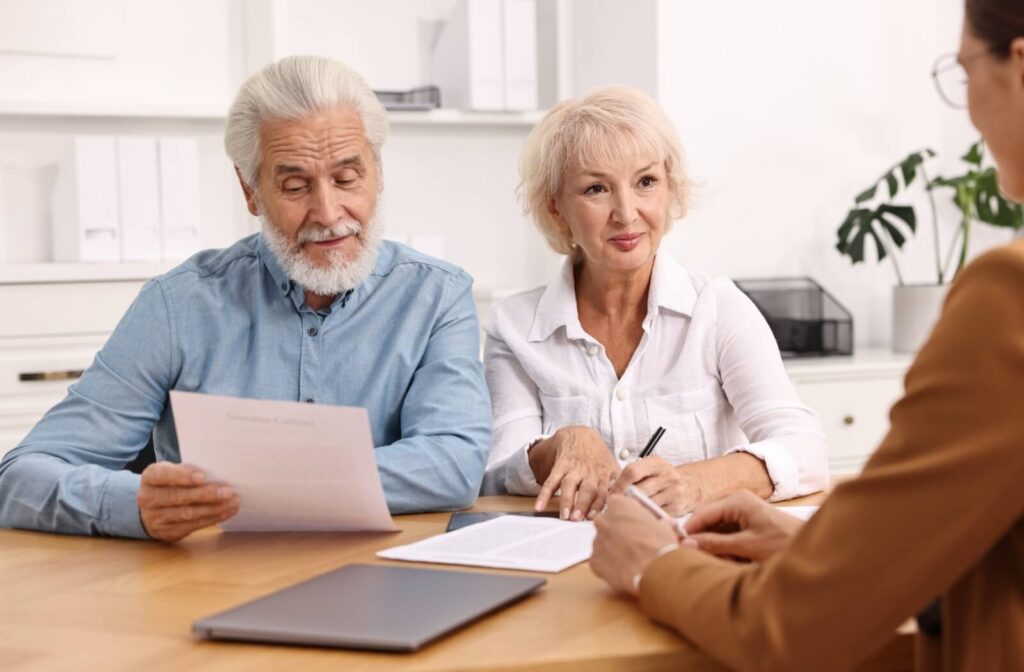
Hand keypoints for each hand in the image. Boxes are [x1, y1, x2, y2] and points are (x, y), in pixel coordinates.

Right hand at [137, 462, 238, 542]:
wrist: (151, 509)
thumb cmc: (169, 483)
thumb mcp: (172, 472)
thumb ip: (188, 471)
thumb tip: (216, 473)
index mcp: (149, 478)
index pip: (163, 475)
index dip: (183, 476)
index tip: (203, 476)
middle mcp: (148, 498)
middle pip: (178, 497)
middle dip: (205, 494)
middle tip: (228, 491)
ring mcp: (155, 518)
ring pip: (186, 514)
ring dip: (213, 508)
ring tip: (232, 502)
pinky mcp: (167, 532)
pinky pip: (192, 526)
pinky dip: (211, 519)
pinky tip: (226, 512)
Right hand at [531, 426, 619, 520]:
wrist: (580, 436)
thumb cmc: (599, 460)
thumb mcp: (613, 469)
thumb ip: (618, 487)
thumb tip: (627, 508)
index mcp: (604, 475)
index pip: (604, 491)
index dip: (600, 504)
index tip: (595, 517)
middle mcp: (589, 472)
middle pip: (587, 489)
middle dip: (582, 504)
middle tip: (577, 519)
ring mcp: (574, 469)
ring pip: (568, 485)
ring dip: (566, 500)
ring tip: (564, 516)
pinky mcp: (560, 466)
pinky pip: (550, 480)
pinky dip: (544, 494)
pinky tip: (539, 506)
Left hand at [591, 494, 681, 595]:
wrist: (654, 570)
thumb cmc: (660, 545)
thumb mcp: (664, 527)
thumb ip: (659, 523)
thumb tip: (666, 524)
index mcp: (619, 505)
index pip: (616, 503)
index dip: (626, 513)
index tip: (634, 520)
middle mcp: (603, 520)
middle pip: (607, 522)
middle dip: (617, 530)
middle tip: (631, 541)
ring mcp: (597, 540)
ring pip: (602, 542)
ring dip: (612, 548)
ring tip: (630, 559)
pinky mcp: (595, 561)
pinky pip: (600, 560)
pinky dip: (609, 565)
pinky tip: (623, 570)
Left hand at [611, 457, 701, 515]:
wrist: (691, 486)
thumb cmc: (663, 478)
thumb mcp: (651, 469)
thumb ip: (632, 475)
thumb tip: (610, 488)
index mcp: (656, 463)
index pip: (632, 471)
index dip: (619, 484)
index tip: (612, 494)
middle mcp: (667, 475)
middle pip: (639, 490)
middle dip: (625, 500)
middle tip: (616, 507)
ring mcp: (674, 492)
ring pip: (647, 504)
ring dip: (635, 510)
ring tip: (628, 513)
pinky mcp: (677, 507)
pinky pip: (656, 514)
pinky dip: (647, 517)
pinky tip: (642, 517)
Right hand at [682, 490, 802, 561]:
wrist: (814, 549)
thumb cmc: (785, 543)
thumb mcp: (746, 546)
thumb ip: (715, 544)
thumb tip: (687, 544)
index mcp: (737, 501)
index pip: (702, 513)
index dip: (689, 530)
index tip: (677, 547)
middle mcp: (738, 502)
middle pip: (707, 520)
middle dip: (704, 540)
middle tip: (701, 558)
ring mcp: (743, 513)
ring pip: (716, 529)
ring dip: (715, 546)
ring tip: (724, 561)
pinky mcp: (748, 524)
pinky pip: (727, 534)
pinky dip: (726, 548)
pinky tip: (732, 560)